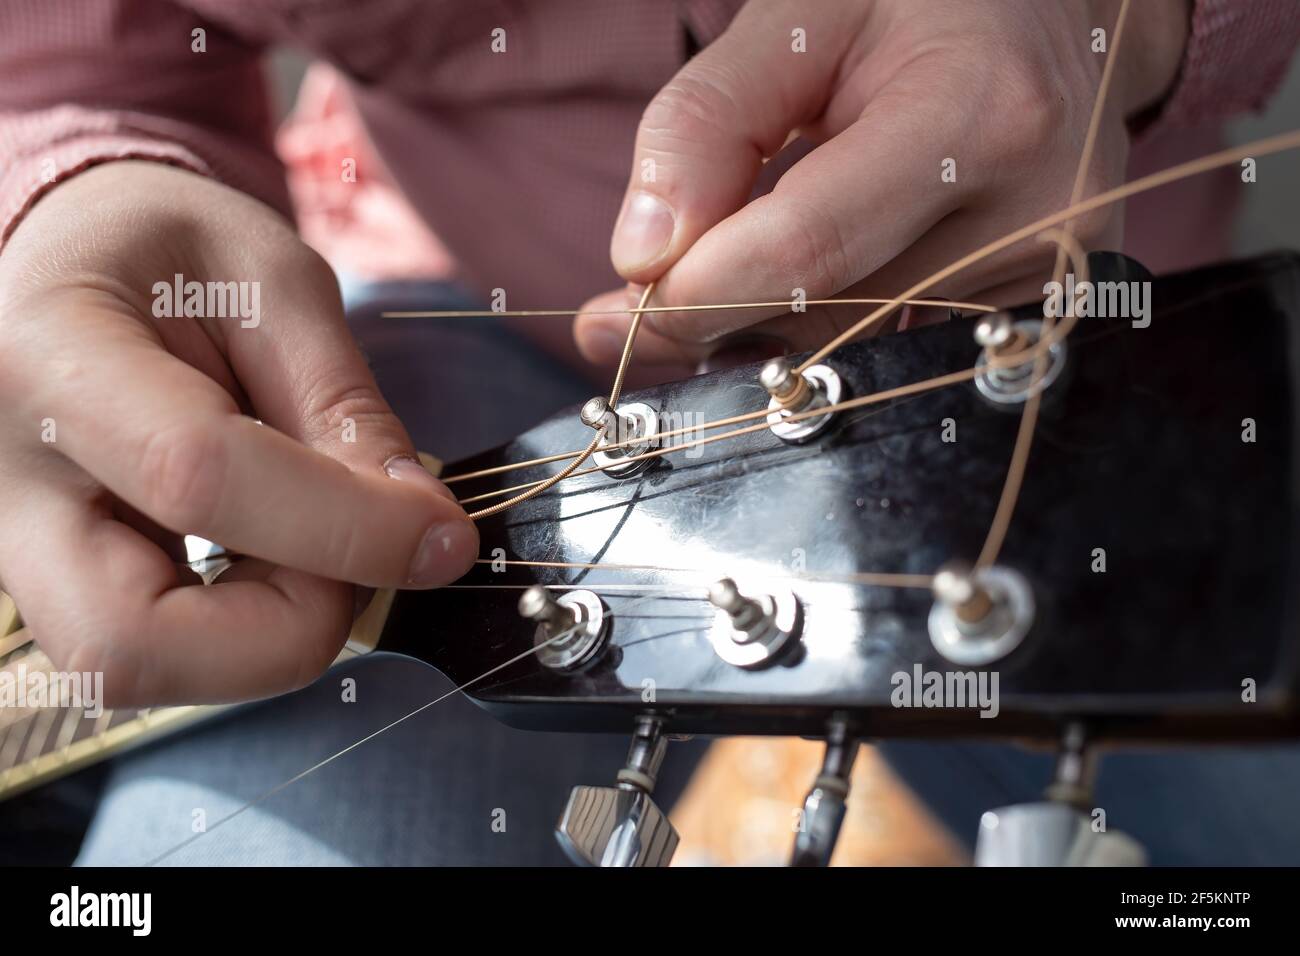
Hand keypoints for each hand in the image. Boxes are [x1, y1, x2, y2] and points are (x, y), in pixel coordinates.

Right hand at [0, 162, 477, 704]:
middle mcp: (0, 475)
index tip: (442, 534)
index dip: (347, 525)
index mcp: (50, 352)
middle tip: (353, 551)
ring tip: (308, 535)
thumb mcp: (275, 286)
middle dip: (286, 626)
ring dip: (265, 634)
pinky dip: (240, 629)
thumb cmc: (171, 254)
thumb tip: (425, 535)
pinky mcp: (46, 586)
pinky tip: (267, 551)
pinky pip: (149, 654)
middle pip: (128, 641)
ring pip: (132, 669)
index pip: (198, 475)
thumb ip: (344, 410)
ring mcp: (12, 544)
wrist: (68, 261)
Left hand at [575, 0, 1188, 364]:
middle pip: (823, 317)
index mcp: (981, 115)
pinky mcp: (1033, 316)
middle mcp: (1032, 215)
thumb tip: (642, 257)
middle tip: (628, 310)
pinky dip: (816, 338)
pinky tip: (783, 296)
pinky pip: (889, 356)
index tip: (617, 310)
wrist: (1055, 17)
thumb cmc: (921, 2)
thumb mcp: (800, 14)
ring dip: (756, 333)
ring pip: (848, 351)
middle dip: (709, 319)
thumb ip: (708, 122)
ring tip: (709, 279)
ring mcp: (1043, 281)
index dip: (696, 294)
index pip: (808, 248)